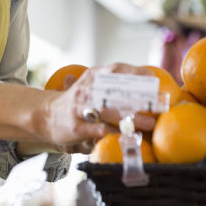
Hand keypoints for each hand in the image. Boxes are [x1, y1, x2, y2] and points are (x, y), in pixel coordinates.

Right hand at [36, 62, 156, 151]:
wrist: (45, 115)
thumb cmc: (77, 102)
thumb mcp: (92, 86)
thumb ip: (113, 83)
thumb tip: (146, 81)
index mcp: (93, 76)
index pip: (117, 69)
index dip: (137, 73)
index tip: (156, 80)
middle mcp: (87, 89)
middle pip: (117, 92)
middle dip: (141, 98)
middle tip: (161, 104)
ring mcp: (80, 108)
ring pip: (110, 112)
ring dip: (132, 119)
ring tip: (150, 124)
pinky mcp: (76, 126)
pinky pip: (99, 130)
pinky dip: (115, 133)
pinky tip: (129, 136)